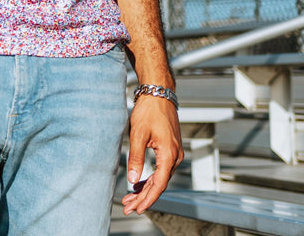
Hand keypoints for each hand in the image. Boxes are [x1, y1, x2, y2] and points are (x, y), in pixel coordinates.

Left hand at [122, 95, 182, 213]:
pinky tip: (138, 185)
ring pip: (160, 178)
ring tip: (129, 199)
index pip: (159, 184)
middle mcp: (175, 156)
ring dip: (146, 189)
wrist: (158, 94)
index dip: (148, 199)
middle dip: (143, 197)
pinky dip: (150, 179)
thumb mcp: (138, 135)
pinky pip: (161, 170)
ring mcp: (174, 153)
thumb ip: (136, 158)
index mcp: (169, 154)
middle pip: (160, 184)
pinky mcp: (170, 150)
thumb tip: (133, 179)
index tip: (137, 208)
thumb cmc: (149, 111)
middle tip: (128, 207)